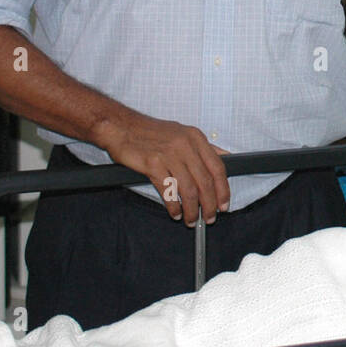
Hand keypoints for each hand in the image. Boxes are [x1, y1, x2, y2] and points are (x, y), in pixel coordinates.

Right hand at [100, 114, 230, 225]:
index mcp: (196, 138)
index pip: (218, 167)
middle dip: (209, 205)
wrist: (121, 126)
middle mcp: (185, 145)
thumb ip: (203, 147)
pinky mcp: (152, 164)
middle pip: (205, 182)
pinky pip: (168, 191)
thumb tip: (224, 156)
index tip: (223, 203)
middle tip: (209, 217)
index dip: (223, 189)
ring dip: (191, 209)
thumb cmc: (150, 132)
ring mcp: (169, 155)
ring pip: (188, 189)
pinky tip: (175, 212)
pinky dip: (173, 205)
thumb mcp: (183, 132)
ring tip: (190, 219)